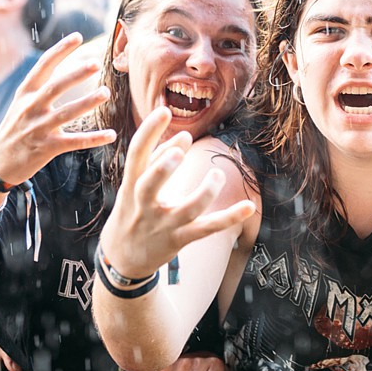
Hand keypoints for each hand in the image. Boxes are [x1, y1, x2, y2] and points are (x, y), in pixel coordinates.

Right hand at [0, 33, 115, 187]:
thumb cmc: (16, 127)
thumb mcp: (22, 103)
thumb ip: (41, 86)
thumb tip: (65, 65)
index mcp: (25, 93)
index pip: (43, 66)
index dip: (60, 50)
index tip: (77, 36)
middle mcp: (30, 108)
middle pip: (54, 87)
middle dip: (75, 75)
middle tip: (95, 63)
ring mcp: (38, 129)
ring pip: (66, 113)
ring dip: (87, 103)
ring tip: (106, 92)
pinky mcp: (47, 148)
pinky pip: (74, 142)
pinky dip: (94, 138)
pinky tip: (111, 134)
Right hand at [97, 107, 254, 278]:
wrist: (122, 260)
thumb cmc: (132, 211)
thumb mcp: (134, 184)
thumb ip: (158, 157)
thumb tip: (184, 134)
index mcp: (130, 186)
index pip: (136, 155)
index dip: (148, 132)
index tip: (165, 110)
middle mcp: (144, 206)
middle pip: (148, 185)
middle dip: (163, 167)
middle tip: (180, 148)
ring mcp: (163, 225)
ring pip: (186, 210)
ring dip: (205, 192)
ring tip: (218, 174)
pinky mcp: (180, 240)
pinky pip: (207, 228)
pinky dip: (229, 218)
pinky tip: (249, 207)